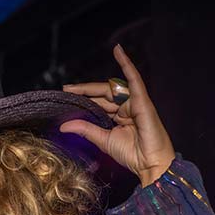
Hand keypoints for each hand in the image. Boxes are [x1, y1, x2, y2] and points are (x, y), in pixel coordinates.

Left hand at [60, 44, 175, 185]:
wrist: (150, 164)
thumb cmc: (132, 154)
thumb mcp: (102, 139)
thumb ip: (85, 129)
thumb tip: (64, 125)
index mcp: (118, 117)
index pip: (98, 104)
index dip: (84, 99)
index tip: (66, 97)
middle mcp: (126, 108)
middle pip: (102, 95)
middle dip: (84, 92)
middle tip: (65, 90)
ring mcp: (134, 103)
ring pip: (111, 88)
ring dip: (92, 87)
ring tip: (72, 88)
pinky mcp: (142, 100)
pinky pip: (134, 79)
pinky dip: (127, 64)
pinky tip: (118, 51)